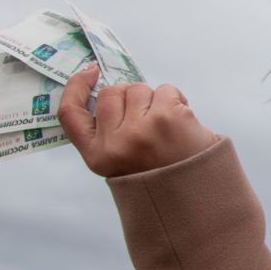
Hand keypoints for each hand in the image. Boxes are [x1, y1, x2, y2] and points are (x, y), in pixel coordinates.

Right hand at [56, 63, 221, 177]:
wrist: (199, 196)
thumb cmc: (162, 176)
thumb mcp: (122, 162)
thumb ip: (109, 133)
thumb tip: (111, 93)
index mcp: (98, 156)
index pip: (71, 114)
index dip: (76, 87)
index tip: (89, 73)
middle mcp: (115, 143)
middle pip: (110, 93)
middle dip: (128, 96)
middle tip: (147, 117)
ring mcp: (140, 128)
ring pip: (138, 88)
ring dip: (154, 99)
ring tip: (166, 125)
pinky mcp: (168, 117)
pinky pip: (165, 90)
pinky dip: (176, 99)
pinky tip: (182, 121)